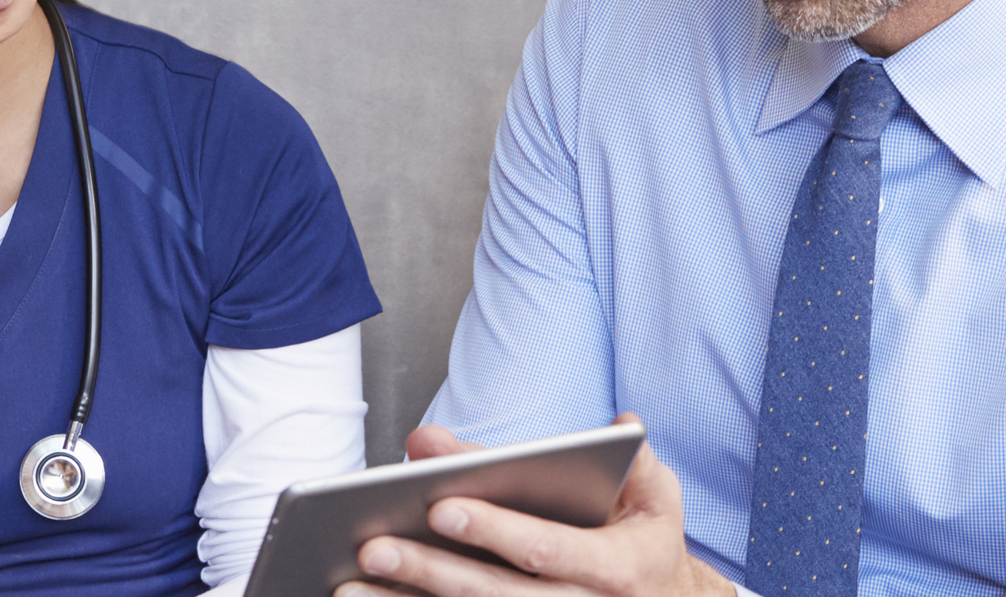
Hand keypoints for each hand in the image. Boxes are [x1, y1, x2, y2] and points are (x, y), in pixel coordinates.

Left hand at [338, 414, 733, 596]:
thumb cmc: (648, 542)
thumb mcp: (657, 496)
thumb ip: (633, 458)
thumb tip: (615, 424)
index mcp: (618, 569)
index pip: (545, 548)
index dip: (493, 529)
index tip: (439, 505)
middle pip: (496, 594)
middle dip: (431, 572)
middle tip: (371, 546)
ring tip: (348, 586)